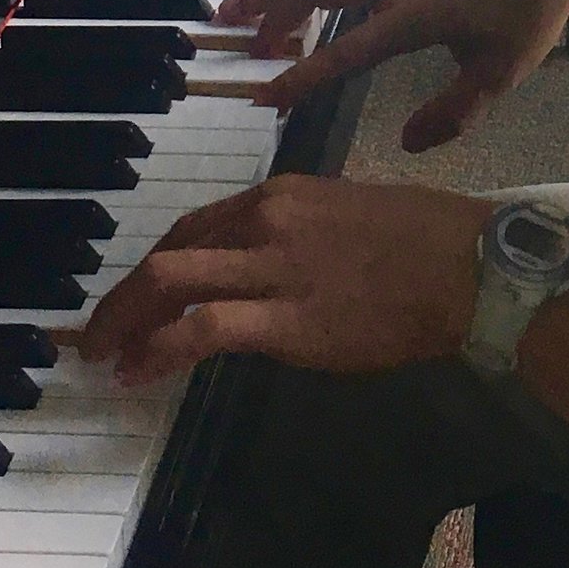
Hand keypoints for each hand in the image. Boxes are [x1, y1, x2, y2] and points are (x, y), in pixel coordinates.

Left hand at [75, 172, 484, 384]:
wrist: (471, 266)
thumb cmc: (429, 239)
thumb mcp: (352, 214)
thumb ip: (304, 235)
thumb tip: (276, 268)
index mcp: (282, 196)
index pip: (196, 227)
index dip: (156, 264)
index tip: (137, 296)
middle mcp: (266, 222)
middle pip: (170, 252)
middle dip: (122, 295)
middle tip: (98, 333)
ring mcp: (274, 268)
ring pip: (172, 281)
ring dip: (125, 321)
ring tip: (102, 356)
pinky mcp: (287, 320)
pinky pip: (204, 329)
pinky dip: (160, 349)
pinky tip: (139, 372)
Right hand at [212, 0, 568, 150]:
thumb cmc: (532, 10)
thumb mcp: (503, 71)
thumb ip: (454, 111)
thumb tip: (408, 144)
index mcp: (415, 15)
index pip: (344, 52)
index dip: (300, 78)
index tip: (264, 99)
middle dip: (264, 4)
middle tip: (226, 29)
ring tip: (250, 18)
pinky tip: (309, 4)